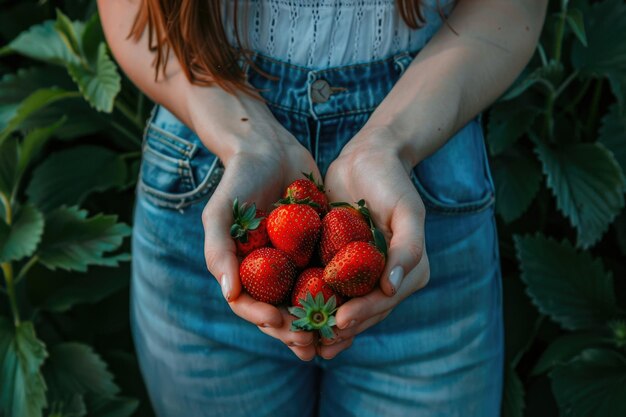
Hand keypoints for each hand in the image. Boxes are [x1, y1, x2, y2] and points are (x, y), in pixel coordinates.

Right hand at [200, 115, 320, 360]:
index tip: (280, 323)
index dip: (263, 319)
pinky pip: (329, 273)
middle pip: (280, 309)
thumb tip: (229, 294)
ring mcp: (294, 260)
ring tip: (334, 335)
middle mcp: (269, 270)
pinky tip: (355, 300)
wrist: (269, 147)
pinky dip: (339, 290)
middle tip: (311, 343)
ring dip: (318, 320)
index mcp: (243, 269)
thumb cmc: (238, 179)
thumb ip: (218, 250)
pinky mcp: (318, 246)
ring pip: (306, 298)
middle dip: (293, 330)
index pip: (250, 305)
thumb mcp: (220, 212)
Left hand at [318, 127, 429, 358]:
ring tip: (302, 341)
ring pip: (342, 305)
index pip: (383, 300)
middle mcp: (386, 277)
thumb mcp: (407, 209)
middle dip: (340, 328)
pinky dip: (310, 300)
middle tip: (315, 343)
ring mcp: (361, 272)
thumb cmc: (391, 180)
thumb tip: (393, 287)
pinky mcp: (338, 262)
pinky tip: (289, 312)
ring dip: (323, 324)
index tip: (340, 322)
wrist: (367, 157)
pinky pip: (325, 286)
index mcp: (408, 270)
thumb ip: (407, 247)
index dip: (363, 314)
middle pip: (363, 311)